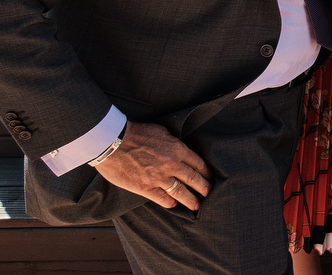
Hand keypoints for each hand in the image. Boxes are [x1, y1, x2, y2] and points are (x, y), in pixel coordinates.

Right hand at [92, 121, 210, 211]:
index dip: (206, 173)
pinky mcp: (144, 188)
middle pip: (194, 179)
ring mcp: (158, 178)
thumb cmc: (136, 133)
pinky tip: (174, 205)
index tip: (211, 178)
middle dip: (205, 188)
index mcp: (178, 149)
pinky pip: (162, 198)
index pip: (199, 164)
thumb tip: (180, 150)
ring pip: (181, 192)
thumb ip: (173, 143)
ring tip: (197, 206)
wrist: (112, 143)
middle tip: (211, 194)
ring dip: (191, 200)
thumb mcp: (162, 132)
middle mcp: (171, 165)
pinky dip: (170, 203)